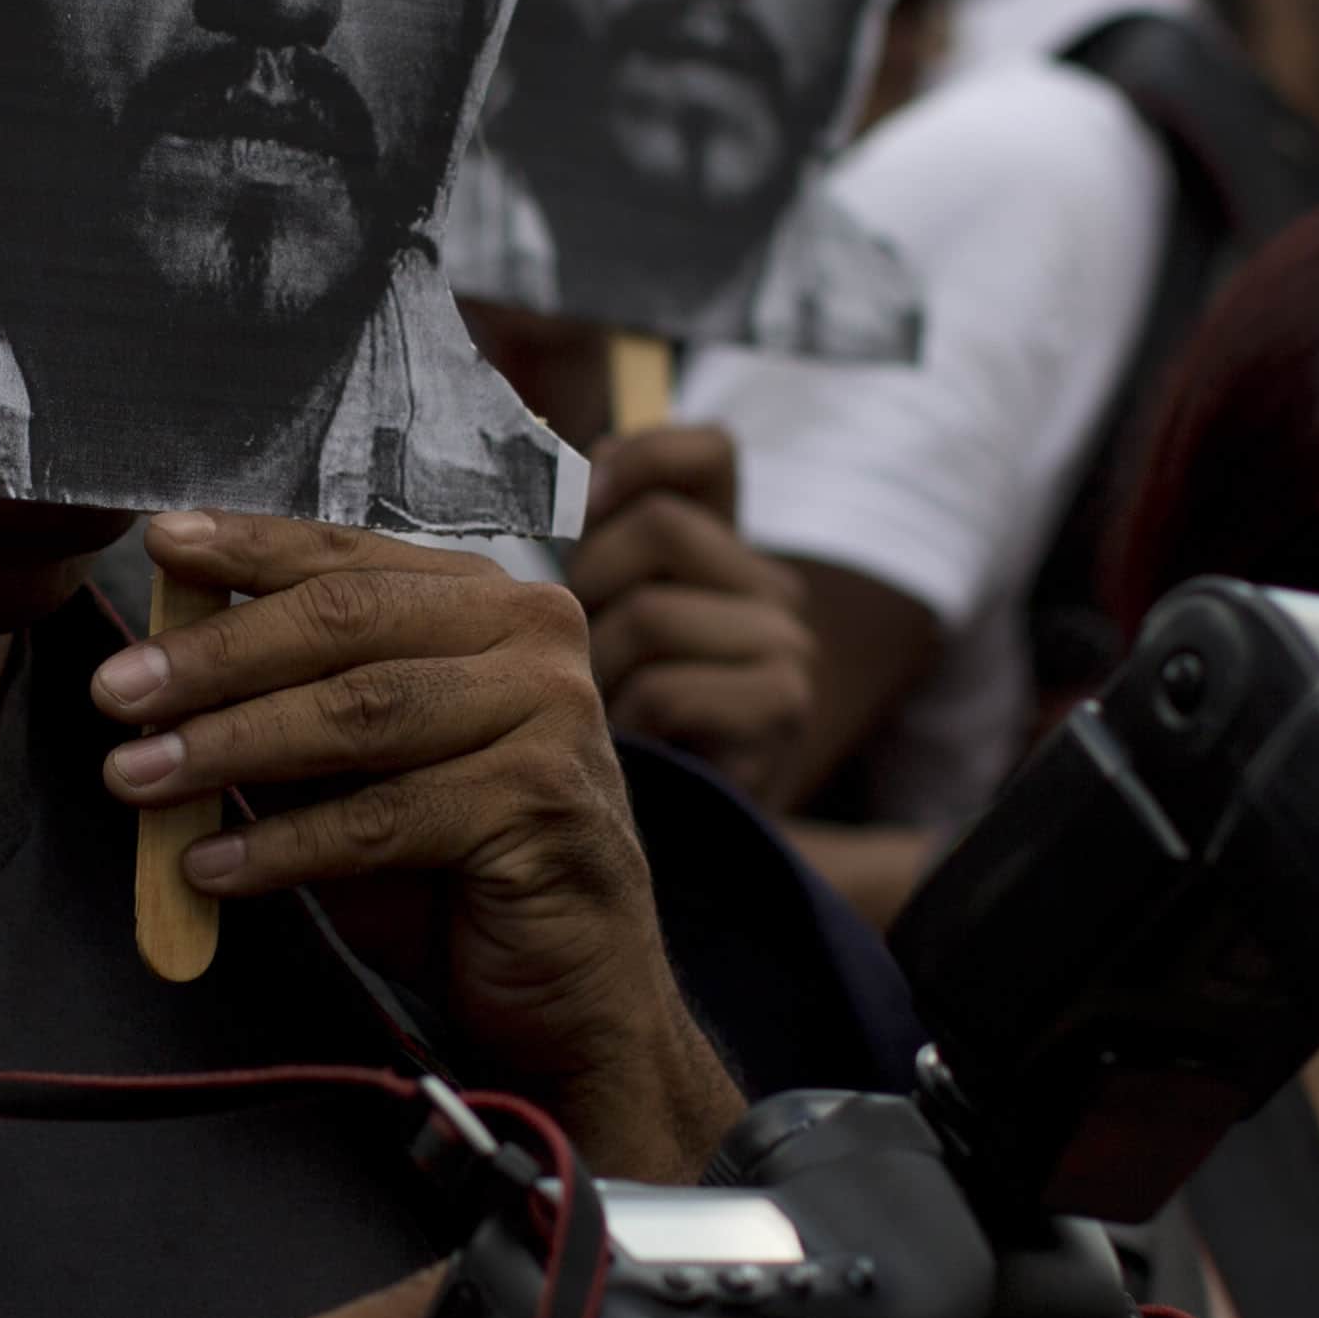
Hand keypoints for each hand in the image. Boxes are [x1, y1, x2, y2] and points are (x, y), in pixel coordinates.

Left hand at [96, 510, 742, 1173]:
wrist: (572, 986)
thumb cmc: (455, 868)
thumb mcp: (362, 768)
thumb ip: (291, 704)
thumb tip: (157, 666)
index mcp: (486, 598)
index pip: (347, 555)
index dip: (247, 547)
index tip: (157, 548)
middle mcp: (532, 635)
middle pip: (345, 621)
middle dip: (214, 655)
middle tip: (115, 691)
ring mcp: (551, 715)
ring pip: (360, 713)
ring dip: (231, 745)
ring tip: (137, 777)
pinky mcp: (542, 804)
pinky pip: (383, 817)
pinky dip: (283, 844)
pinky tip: (209, 867)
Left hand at [568, 421, 816, 809]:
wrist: (647, 865)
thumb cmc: (600, 740)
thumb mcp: (580, 635)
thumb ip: (571, 559)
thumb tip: (532, 471)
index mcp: (723, 553)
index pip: (706, 451)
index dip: (641, 454)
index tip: (584, 495)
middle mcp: (770, 588)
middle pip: (657, 527)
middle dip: (585, 586)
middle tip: (561, 655)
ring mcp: (786, 649)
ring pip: (651, 612)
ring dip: (592, 674)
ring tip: (585, 720)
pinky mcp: (780, 712)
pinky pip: (667, 688)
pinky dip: (624, 728)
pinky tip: (623, 756)